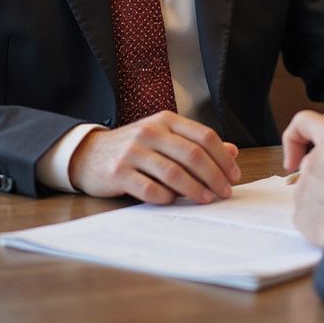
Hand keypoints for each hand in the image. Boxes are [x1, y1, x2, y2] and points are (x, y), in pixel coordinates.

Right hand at [68, 111, 240, 204]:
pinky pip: (149, 189)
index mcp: (166, 121)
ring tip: (207, 199)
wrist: (89, 154)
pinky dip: (166, 198)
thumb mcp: (165, 138)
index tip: (234, 176)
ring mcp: (133, 151)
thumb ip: (196, 143)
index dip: (223, 157)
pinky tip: (174, 201)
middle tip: (225, 192)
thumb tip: (232, 151)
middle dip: (214, 176)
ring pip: (173, 173)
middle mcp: (151, 132)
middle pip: (193, 155)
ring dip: (195, 189)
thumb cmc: (134, 148)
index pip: (204, 136)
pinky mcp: (118, 173)